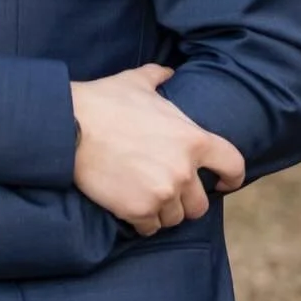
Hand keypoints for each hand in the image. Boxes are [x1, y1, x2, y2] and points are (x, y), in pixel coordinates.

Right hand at [71, 64, 244, 236]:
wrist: (69, 126)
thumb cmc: (103, 102)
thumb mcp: (135, 83)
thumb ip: (158, 77)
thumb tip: (168, 72)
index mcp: (193, 139)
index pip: (232, 165)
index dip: (231, 177)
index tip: (223, 183)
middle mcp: (184, 171)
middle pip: (199, 204)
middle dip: (185, 200)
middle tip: (165, 191)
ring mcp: (163, 193)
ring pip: (174, 218)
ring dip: (162, 211)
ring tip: (143, 198)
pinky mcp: (139, 210)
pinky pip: (150, 228)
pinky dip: (141, 222)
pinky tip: (129, 209)